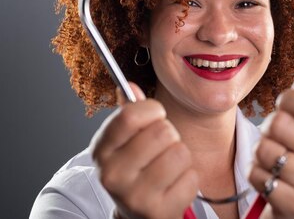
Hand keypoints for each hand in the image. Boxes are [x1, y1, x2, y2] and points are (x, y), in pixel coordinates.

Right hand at [92, 83, 198, 218]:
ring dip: (180, 156)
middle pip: (162, 132)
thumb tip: (130, 86)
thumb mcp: (125, 141)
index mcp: (101, 151)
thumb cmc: (136, 168)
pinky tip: (173, 185)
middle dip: (169, 135)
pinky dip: (188, 178)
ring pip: (180, 152)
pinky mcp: (160, 211)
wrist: (139, 214)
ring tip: (167, 167)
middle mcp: (113, 175)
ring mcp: (135, 196)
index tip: (155, 115)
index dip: (152, 110)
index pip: (130, 115)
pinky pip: (191, 177)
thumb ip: (129, 112)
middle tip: (160, 148)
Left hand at [248, 73, 293, 218]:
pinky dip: (257, 175)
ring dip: (260, 153)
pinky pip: (257, 175)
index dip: (289, 100)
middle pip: (279, 124)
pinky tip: (270, 178)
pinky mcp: (292, 202)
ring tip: (273, 159)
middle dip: (269, 128)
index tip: (284, 105)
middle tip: (276, 137)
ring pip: (264, 149)